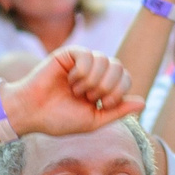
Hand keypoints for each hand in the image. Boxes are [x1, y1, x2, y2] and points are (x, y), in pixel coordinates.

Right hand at [2, 47, 142, 136]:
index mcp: (102, 88)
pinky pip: (90, 55)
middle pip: (119, 68)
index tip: (103, 104)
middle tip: (89, 97)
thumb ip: (118, 111)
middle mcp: (95, 72)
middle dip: (108, 87)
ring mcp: (83, 62)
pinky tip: (71, 79)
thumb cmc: (59, 119)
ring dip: (93, 80)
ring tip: (77, 90)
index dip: (119, 92)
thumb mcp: (94, 120)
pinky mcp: (70, 54)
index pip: (125, 79)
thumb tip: (144, 102)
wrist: (31, 112)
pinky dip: (83, 71)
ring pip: (106, 60)